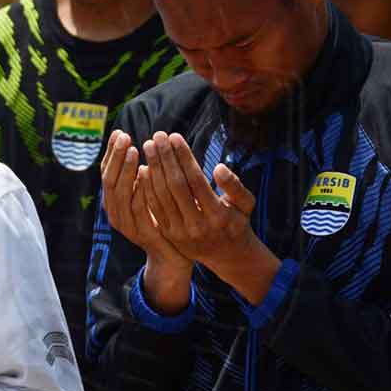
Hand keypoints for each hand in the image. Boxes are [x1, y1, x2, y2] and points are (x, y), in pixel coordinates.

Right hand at [101, 130, 187, 265]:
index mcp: (114, 202)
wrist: (172, 256)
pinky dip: (140, 190)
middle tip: (124, 137)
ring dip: (126, 170)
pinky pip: (138, 209)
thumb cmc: (162, 220)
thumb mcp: (147, 195)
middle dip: (116, 157)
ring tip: (134, 150)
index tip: (119, 132)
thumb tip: (134, 146)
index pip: (106, 173)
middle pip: (110, 181)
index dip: (111, 153)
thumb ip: (138, 177)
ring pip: (121, 194)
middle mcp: (115, 213)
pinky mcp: (142, 233)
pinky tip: (145, 174)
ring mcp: (127, 225)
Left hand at [140, 132, 257, 272]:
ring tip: (149, 146)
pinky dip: (147, 186)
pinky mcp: (168, 234)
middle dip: (165, 158)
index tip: (175, 136)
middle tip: (157, 135)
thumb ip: (235, 185)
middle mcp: (197, 225)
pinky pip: (154, 206)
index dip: (184, 157)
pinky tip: (144, 167)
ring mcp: (180, 232)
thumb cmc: (236, 221)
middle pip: (175, 185)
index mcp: (218, 216)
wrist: (225, 255)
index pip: (196, 180)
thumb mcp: (246, 204)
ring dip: (153, 168)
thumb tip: (219, 168)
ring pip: (162, 195)